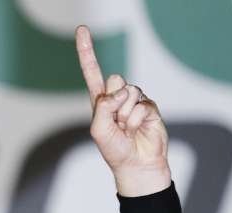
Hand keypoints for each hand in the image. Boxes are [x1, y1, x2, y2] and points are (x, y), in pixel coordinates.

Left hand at [75, 25, 170, 196]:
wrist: (137, 164)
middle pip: (114, 79)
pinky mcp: (149, 106)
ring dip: (125, 113)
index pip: (92, 71)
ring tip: (126, 128)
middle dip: (113, 101)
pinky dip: (136, 120)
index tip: (82, 30)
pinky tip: (137, 129)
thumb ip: (103, 106)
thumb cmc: (114, 149)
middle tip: (116, 122)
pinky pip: (141, 104)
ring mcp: (134, 100)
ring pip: (128, 91)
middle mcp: (117, 96)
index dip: (87, 51)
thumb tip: (120, 90)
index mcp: (100, 100)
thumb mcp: (99, 129)